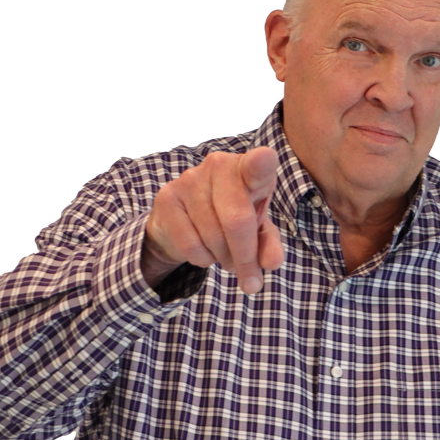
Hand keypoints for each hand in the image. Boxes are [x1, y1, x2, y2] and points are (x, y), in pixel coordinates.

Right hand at [143, 147, 284, 293]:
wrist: (181, 221)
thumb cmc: (229, 219)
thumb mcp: (256, 232)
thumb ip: (268, 245)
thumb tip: (272, 262)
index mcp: (248, 169)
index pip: (257, 164)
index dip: (261, 163)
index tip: (265, 159)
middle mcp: (219, 166)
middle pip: (237, 221)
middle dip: (245, 258)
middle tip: (251, 281)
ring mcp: (190, 179)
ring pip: (214, 236)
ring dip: (224, 258)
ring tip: (224, 254)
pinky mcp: (168, 198)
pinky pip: (191, 245)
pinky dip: (202, 259)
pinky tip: (204, 250)